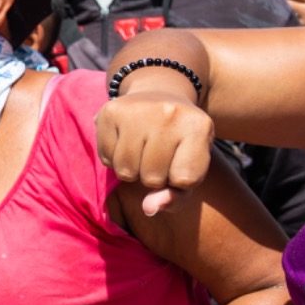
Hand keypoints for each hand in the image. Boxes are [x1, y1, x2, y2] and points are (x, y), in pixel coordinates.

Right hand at [94, 89, 214, 215]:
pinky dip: (113, 158)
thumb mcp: (191, 165)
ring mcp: (137, 110)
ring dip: (131, 170)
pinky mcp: (110, 111)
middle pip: (151, 178)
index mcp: (198, 126)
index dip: (179, 180)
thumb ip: (176, 195)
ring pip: (125, 171)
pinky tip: (124, 142)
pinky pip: (105, 158)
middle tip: (158, 155)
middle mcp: (169, 114)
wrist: (159, 95)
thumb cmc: (179, 142)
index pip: (184, 180)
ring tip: (140, 151)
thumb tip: (148, 209)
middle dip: (153, 176)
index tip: (182, 162)